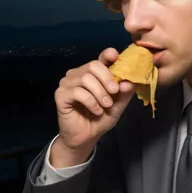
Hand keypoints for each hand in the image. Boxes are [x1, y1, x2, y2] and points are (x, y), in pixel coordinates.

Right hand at [52, 47, 134, 165]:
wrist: (86, 137)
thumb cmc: (100, 119)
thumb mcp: (118, 106)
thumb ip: (124, 93)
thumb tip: (130, 81)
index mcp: (93, 74)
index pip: (100, 58)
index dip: (108, 55)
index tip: (116, 57)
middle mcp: (79, 74)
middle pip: (93, 65)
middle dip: (107, 78)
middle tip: (114, 92)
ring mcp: (68, 83)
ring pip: (86, 78)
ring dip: (100, 93)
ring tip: (105, 106)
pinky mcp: (61, 95)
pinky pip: (77, 92)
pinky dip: (91, 102)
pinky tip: (96, 110)